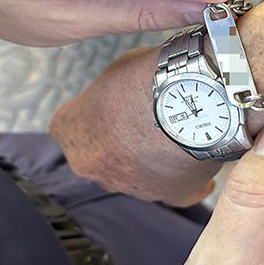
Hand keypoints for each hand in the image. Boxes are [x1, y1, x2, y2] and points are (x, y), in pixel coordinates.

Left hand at [50, 47, 219, 205]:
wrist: (197, 96)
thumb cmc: (150, 78)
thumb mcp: (116, 70)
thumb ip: (109, 92)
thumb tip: (123, 95)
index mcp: (72, 131)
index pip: (67, 127)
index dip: (90, 114)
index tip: (107, 105)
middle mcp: (93, 166)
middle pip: (99, 156)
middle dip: (116, 141)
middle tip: (141, 118)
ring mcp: (130, 186)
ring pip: (134, 176)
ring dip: (147, 160)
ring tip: (173, 131)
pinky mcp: (170, 194)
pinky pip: (173, 194)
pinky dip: (181, 181)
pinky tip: (192, 172)